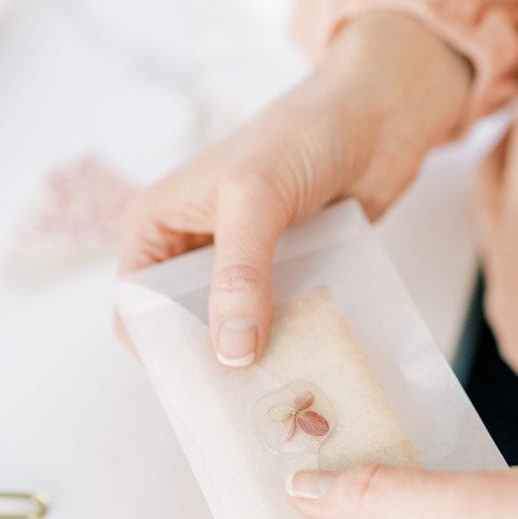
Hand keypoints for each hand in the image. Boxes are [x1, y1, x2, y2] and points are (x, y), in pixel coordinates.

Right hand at [119, 10, 469, 362]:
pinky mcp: (287, 272)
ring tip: (282, 395)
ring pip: (235, 330)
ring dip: (257, 358)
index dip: (162, 348)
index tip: (200, 390)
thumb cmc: (304, 133)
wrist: (379, 113)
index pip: (138, 307)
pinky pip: (279, 321)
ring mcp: (242, 264)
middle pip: (187, 327)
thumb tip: (230, 353)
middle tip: (246, 405)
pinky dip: (291, 342)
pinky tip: (312, 367)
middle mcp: (193, 248)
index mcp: (157, 225)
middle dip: (212, 362)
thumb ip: (240, 273)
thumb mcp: (255, 198)